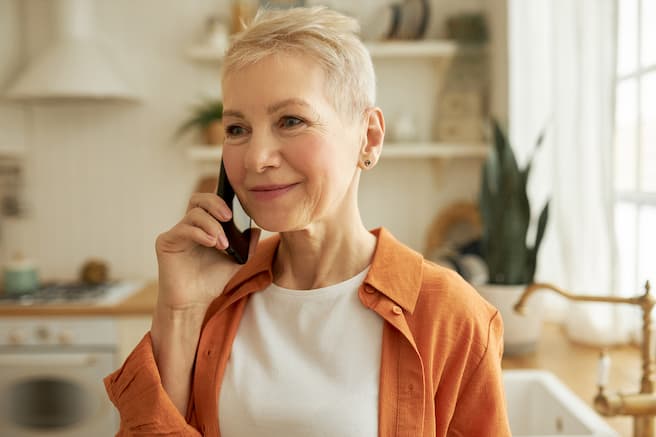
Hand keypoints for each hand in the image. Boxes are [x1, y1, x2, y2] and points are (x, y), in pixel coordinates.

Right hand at [154, 192, 260, 311]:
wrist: (193, 303)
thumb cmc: (211, 282)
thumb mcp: (236, 262)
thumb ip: (247, 246)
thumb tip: (257, 230)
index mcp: (204, 227)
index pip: (211, 203)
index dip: (223, 199)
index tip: (238, 208)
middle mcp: (189, 226)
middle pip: (199, 200)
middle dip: (216, 204)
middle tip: (229, 217)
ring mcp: (177, 233)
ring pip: (194, 213)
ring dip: (212, 225)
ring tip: (222, 244)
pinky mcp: (166, 241)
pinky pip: (183, 228)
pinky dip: (200, 233)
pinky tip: (211, 243)